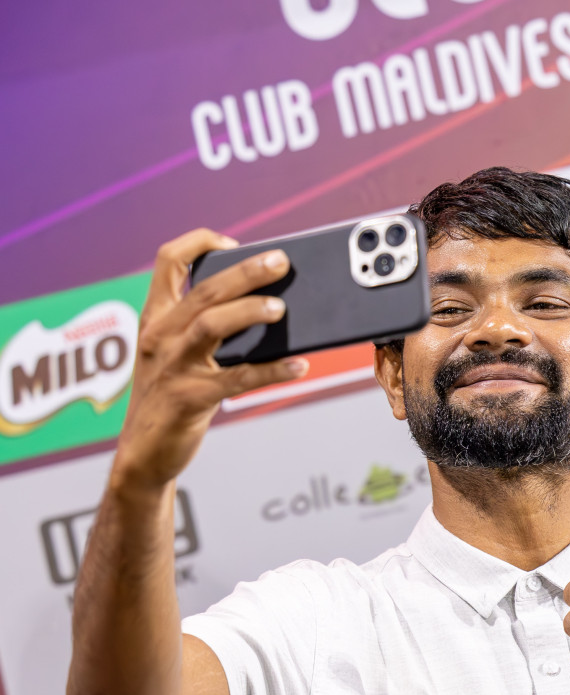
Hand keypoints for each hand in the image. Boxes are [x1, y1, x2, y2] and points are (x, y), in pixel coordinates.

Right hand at [112, 229, 307, 490]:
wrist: (144, 452)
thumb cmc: (171, 395)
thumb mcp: (178, 353)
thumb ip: (208, 327)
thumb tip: (272, 306)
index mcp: (156, 317)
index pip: (168, 262)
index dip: (199, 243)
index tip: (232, 240)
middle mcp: (159, 335)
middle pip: (203, 290)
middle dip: (245, 272)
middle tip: (281, 262)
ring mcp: (172, 366)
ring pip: (211, 324)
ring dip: (250, 312)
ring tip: (282, 309)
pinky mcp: (189, 398)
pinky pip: (238, 379)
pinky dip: (272, 371)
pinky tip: (300, 366)